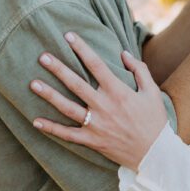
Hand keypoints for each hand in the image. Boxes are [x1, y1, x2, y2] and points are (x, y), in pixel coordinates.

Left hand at [30, 32, 167, 169]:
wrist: (155, 155)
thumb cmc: (155, 121)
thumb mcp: (152, 92)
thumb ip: (139, 70)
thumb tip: (123, 53)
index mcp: (118, 92)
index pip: (96, 65)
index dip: (82, 49)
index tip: (68, 36)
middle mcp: (104, 106)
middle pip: (76, 84)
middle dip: (58, 69)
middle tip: (42, 56)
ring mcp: (96, 125)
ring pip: (68, 108)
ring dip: (50, 95)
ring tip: (33, 83)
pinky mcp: (92, 141)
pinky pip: (68, 134)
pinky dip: (52, 128)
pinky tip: (35, 121)